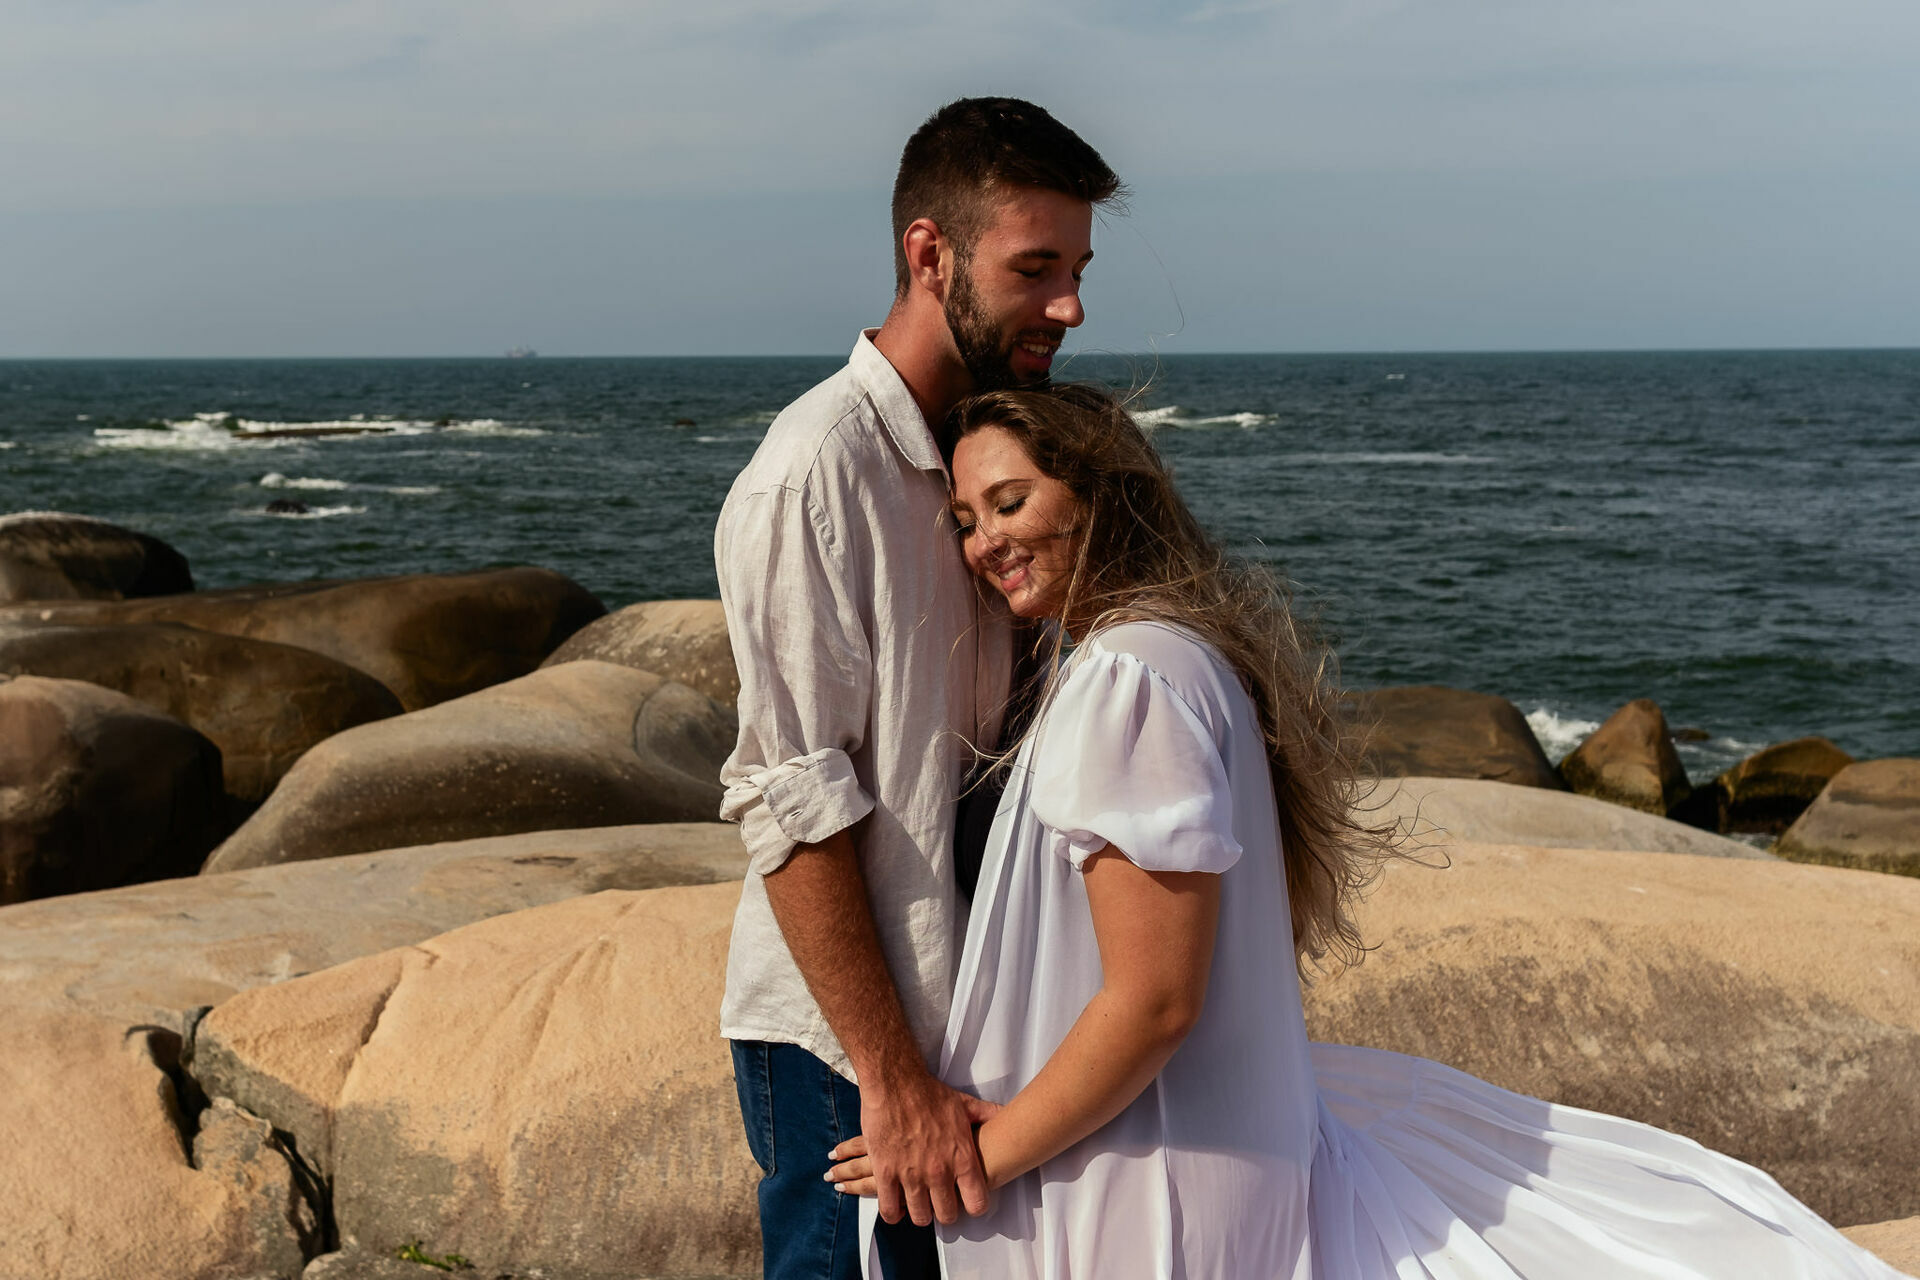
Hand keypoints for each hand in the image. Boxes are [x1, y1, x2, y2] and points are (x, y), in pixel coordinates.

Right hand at [839, 1076, 999, 1225]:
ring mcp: (911, 1174)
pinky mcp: (885, 1173)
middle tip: (940, 1203)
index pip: (977, 1203)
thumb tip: (1006, 1113)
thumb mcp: (965, 1104)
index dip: (973, 1206)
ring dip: (920, 1213)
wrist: (895, 1082)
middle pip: (948, 1216)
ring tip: (919, 1204)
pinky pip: (891, 1210)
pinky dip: (894, 1213)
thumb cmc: (929, 1093)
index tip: (967, 1201)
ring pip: (920, 1217)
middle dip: (945, 1212)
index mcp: (961, 1157)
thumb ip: (987, 1114)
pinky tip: (898, 1205)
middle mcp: (939, 1171)